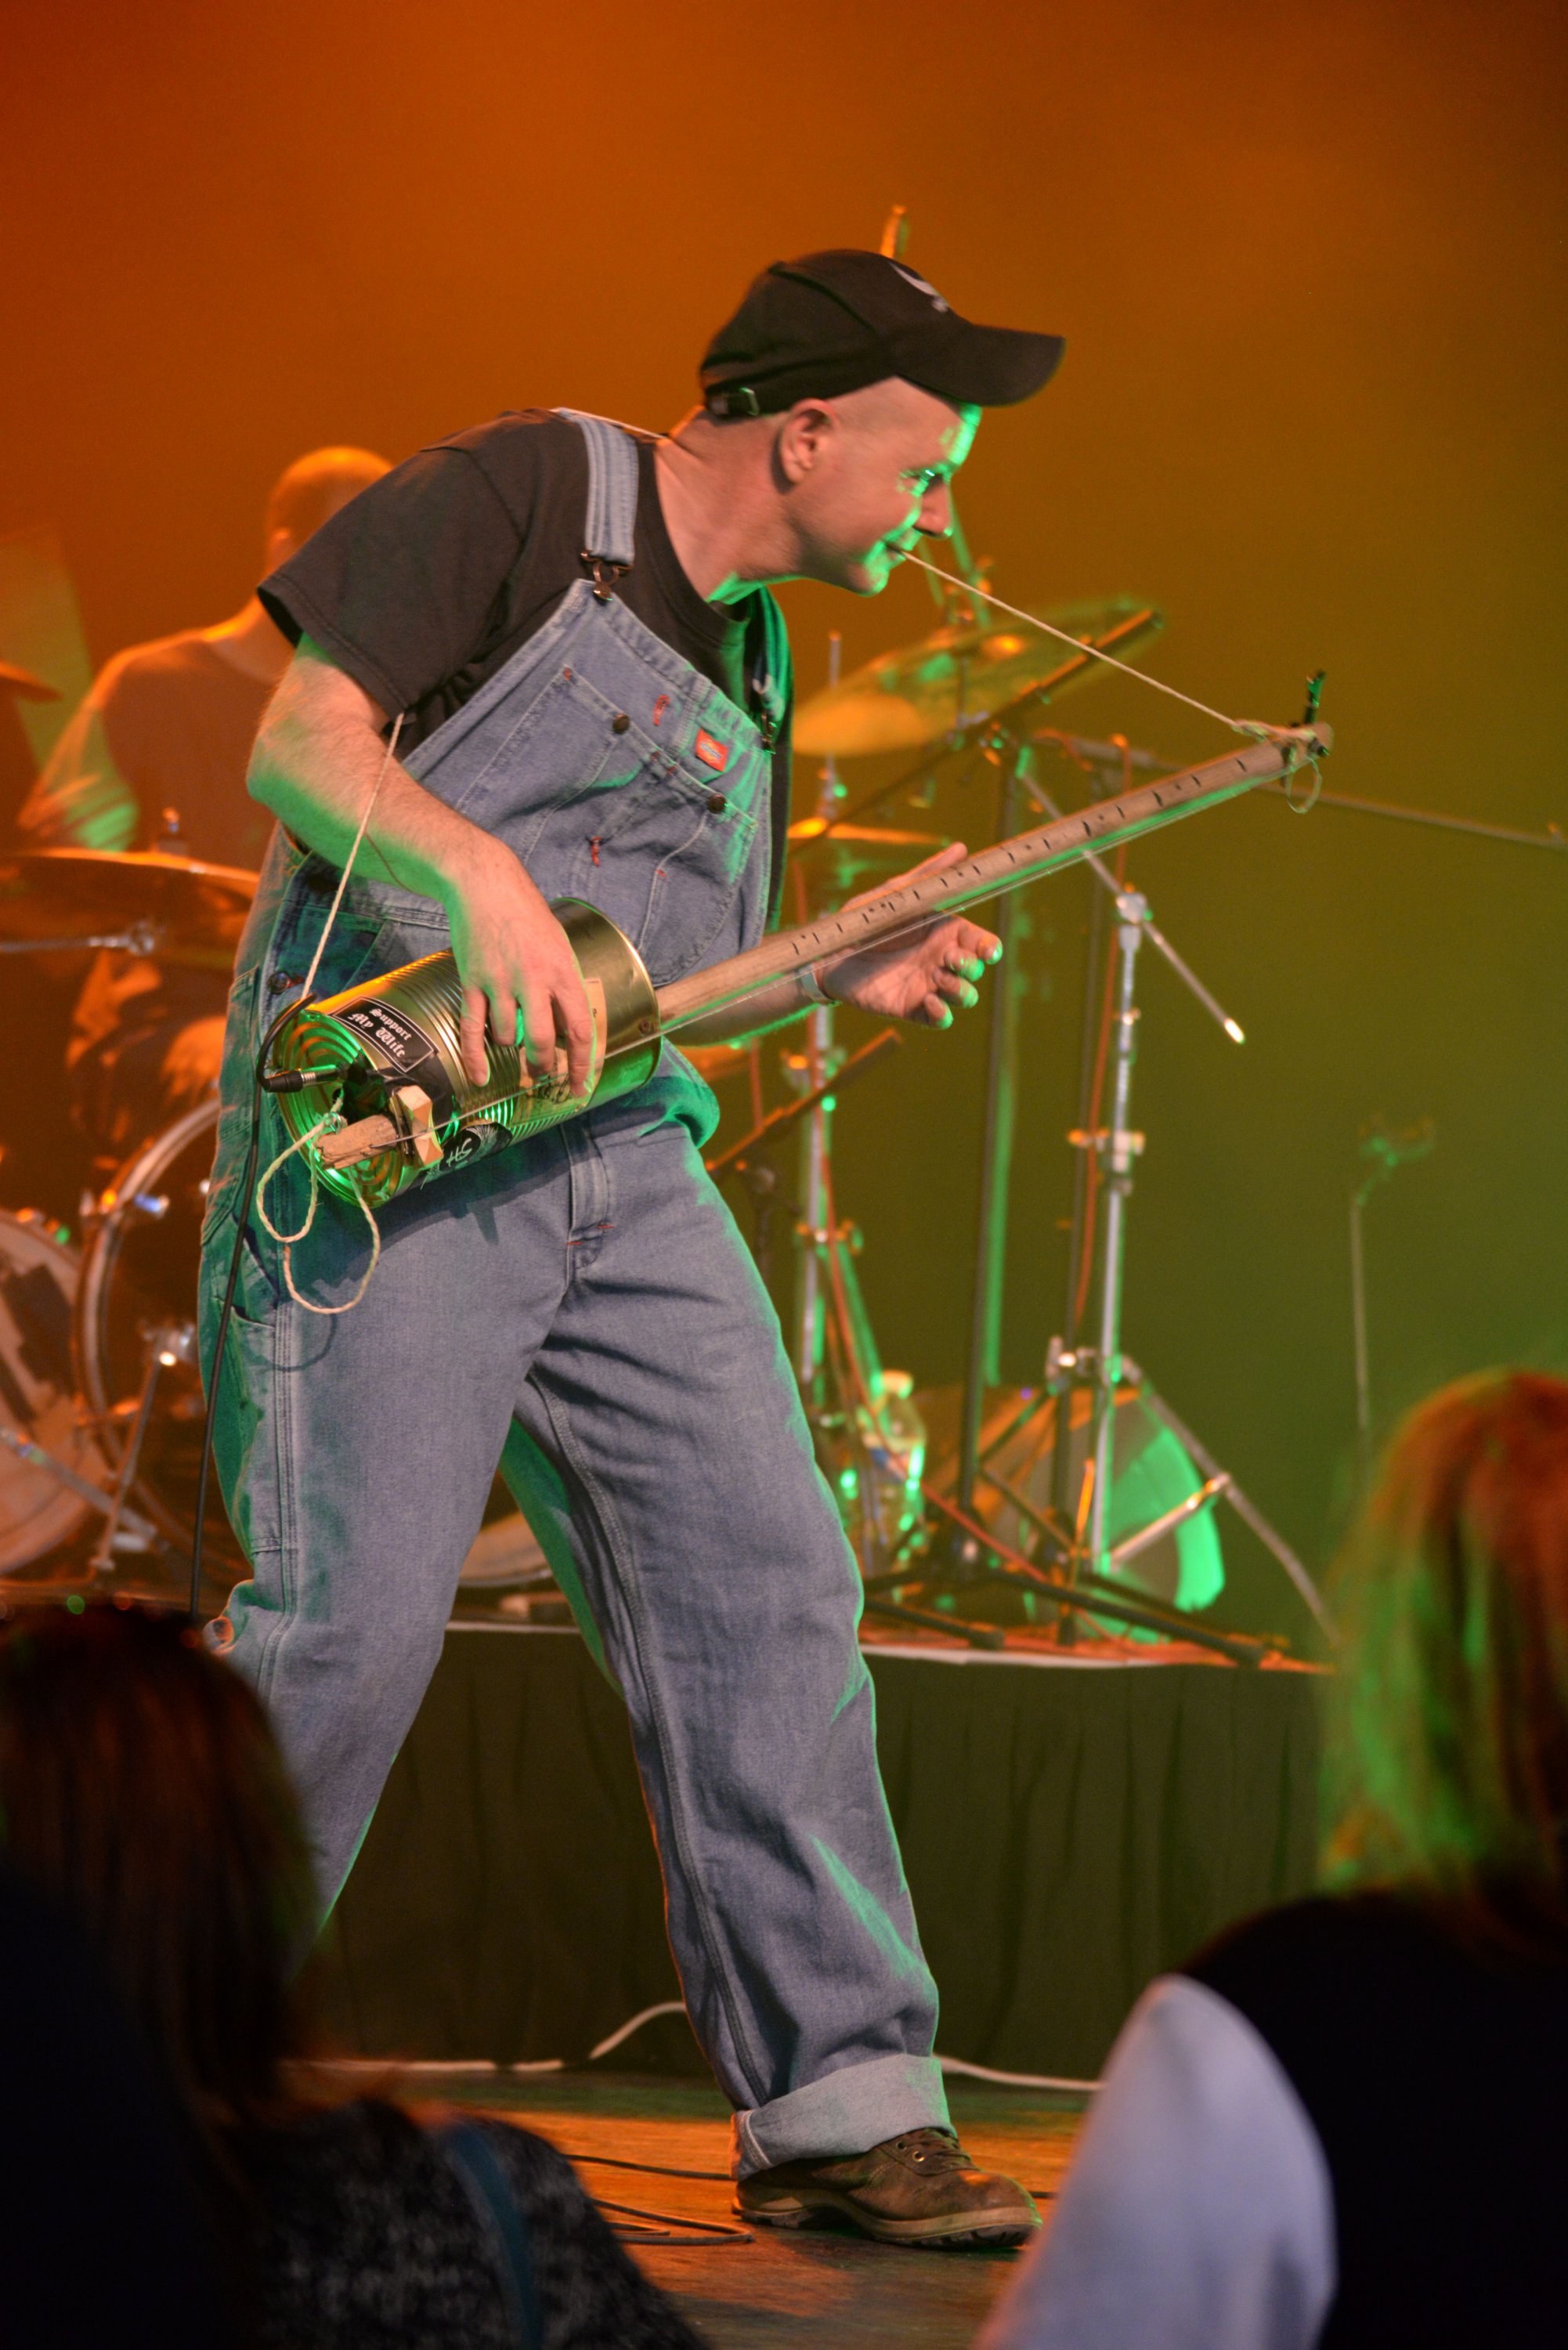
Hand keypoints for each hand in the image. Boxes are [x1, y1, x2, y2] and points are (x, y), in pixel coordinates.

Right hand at [440, 840, 593, 1092]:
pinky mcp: (473, 981)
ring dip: (510, 1048)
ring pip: (506, 1037)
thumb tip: (565, 1027)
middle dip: (543, 1066)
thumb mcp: (559, 946)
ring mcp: (500, 982)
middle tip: (543, 1075)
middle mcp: (534, 981)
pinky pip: (473, 1028)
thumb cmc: (527, 915)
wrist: (487, 884)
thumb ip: (564, 985)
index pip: (579, 1031)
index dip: (581, 1065)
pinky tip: (480, 1076)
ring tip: (511, 1042)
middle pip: (541, 1042)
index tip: (579, 1087)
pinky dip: (476, 1057)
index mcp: (563, 973)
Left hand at [820, 842, 1000, 1026]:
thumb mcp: (895, 895)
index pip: (981, 943)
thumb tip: (960, 849)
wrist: (830, 955)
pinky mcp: (912, 1008)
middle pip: (976, 970)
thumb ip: (927, 876)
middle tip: (948, 958)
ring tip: (936, 977)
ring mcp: (928, 986)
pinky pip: (941, 1020)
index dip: (990, 948)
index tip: (989, 950)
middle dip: (971, 965)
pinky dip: (944, 1015)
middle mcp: (941, 960)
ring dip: (960, 989)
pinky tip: (931, 1003)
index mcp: (944, 933)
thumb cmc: (864, 921)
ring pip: (965, 996)